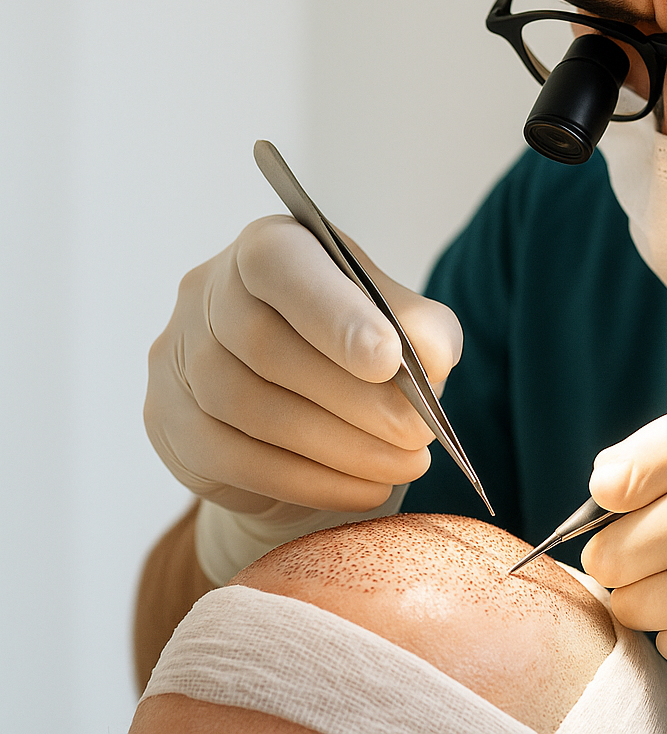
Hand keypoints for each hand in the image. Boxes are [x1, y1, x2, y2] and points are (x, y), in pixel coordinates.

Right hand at [144, 215, 461, 559]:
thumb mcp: (404, 327)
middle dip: (354, 399)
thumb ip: (421, 329)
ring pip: (250, 410)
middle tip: (417, 433)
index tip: (388, 359)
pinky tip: (365, 489)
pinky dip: (310, 481)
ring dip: (339, 447)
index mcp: (269, 246)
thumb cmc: (359, 353)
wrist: (306, 414)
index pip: (281, 265)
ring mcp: (177, 358)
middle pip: (265, 348)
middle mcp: (208, 292)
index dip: (333, 314)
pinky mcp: (169, 423)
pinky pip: (236, 462)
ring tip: (405, 465)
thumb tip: (430, 357)